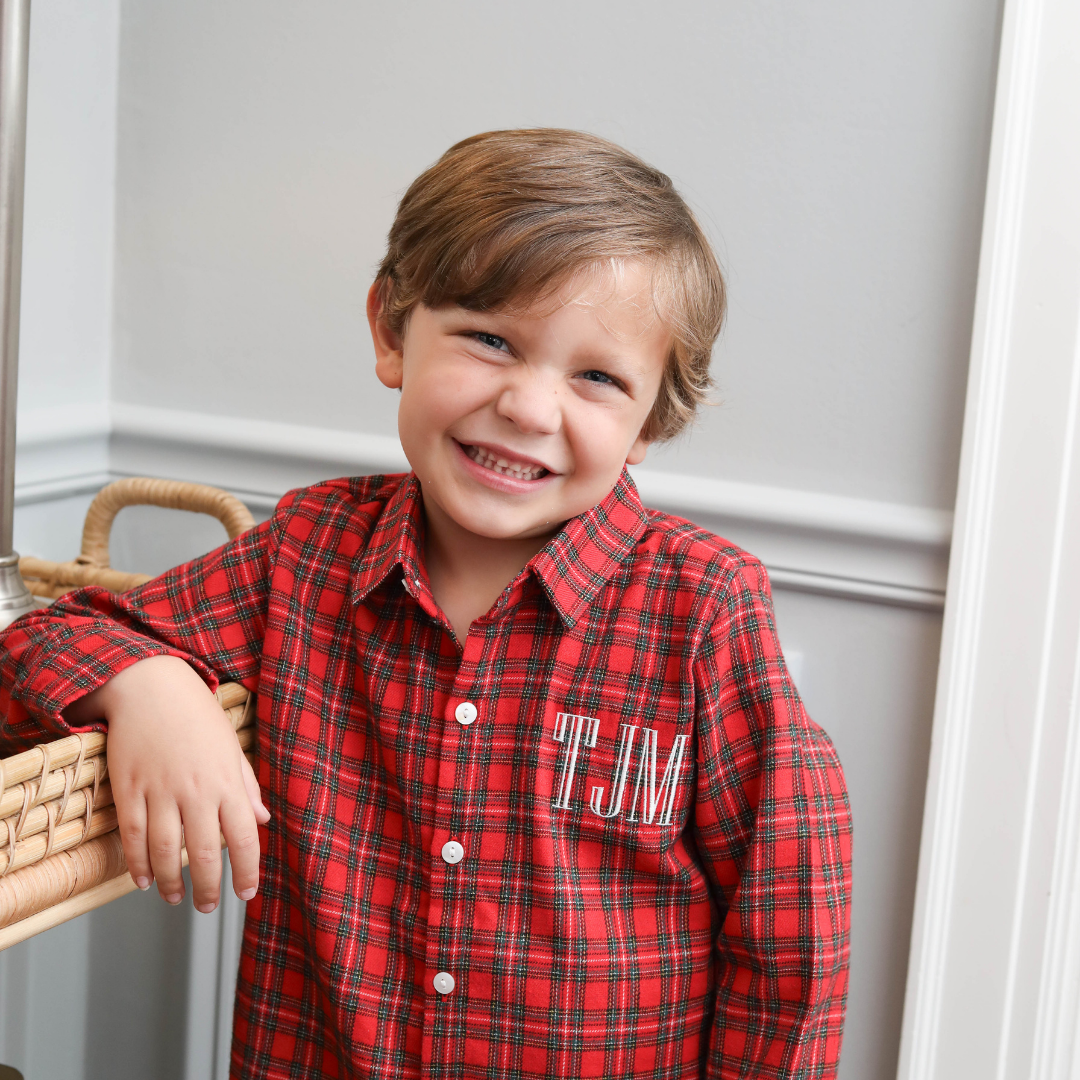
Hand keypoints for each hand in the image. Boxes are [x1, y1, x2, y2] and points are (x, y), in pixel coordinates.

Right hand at [63, 655, 269, 910]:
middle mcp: (197, 791)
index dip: (247, 871)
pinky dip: (137, 864)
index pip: (245, 838)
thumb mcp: (231, 747)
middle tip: (208, 907)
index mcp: (227, 781)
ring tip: (176, 899)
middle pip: (206, 853)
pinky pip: (133, 836)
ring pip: (167, 852)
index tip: (246, 893)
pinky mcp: (129, 789)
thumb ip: (246, 786)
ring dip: (172, 883)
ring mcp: (160, 791)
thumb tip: (262, 821)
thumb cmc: (196, 715)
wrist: (151, 686)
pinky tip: (143, 880)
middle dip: (209, 888)